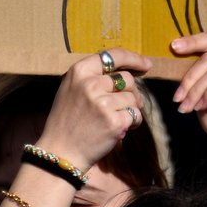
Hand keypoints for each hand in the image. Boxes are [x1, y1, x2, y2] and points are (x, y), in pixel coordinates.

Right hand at [36, 50, 151, 170]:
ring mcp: (102, 103)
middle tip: (125, 103)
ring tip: (118, 118)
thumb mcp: (72, 89)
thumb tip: (128, 70)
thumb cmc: (67, 119)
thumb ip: (93, 76)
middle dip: (132, 91)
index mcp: (79, 71)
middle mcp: (91, 84)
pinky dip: (133, 122)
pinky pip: (136, 115)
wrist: (60, 151)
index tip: (146, 64)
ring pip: (134, 98)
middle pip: (128, 78)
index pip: (113, 55)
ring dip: (132, 108)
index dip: (133, 58)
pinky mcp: (114, 121)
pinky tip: (121, 128)